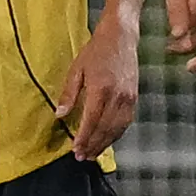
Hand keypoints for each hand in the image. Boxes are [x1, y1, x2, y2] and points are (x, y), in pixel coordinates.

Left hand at [56, 13, 142, 160]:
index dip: (84, 138)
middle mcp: (118, 97)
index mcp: (101, 90)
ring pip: (118, 128)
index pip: (92, 121)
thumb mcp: (76, 69)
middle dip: (94, 145)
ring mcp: (129, 98)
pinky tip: (108, 140)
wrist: (121, 38)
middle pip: (106, 129)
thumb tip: (60, 115)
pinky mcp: (135, 97)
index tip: (75, 150)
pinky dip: (117, 133)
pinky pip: (126, 121)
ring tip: (94, 154)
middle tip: (82, 158)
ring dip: (106, 143)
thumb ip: (69, 94)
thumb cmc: (95, 51)